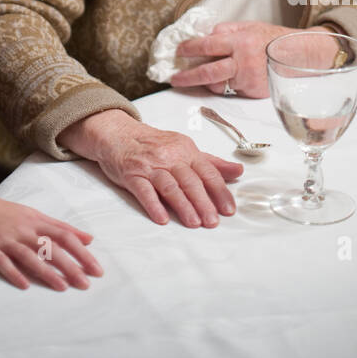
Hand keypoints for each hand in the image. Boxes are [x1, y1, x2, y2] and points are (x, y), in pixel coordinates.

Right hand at [0, 193, 102, 291]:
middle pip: (52, 247)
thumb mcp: (32, 214)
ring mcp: (5, 238)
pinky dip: (14, 273)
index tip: (96, 268)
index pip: (64, 235)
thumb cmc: (1, 212)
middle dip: (71, 265)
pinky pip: (2, 262)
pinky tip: (24, 285)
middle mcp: (23, 228)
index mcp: (35, 220)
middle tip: (86, 283)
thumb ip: (58, 227)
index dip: (82, 252)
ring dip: (47, 272)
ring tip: (63, 287)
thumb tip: (87, 238)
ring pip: (30, 255)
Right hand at [85, 113, 242, 227]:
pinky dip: (153, 204)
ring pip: (170, 186)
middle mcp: (169, 156)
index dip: (219, 191)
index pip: (207, 172)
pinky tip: (162, 218)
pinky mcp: (132, 175)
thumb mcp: (184, 148)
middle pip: (190, 181)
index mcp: (185, 150)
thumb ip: (211, 163)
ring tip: (194, 222)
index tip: (229, 209)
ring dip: (183, 205)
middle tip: (213, 221)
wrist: (118, 134)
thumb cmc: (153, 145)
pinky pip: (144, 190)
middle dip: (203, 202)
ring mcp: (150, 166)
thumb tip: (238, 171)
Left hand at [171, 21, 338, 97]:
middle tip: (174, 78)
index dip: (190, 49)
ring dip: (205, 82)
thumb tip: (204, 36)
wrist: (297, 56)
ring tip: (195, 78)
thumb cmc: (271, 38)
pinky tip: (222, 80)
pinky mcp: (253, 92)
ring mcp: (248, 80)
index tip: (178, 51)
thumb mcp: (248, 26)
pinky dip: (224, 86)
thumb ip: (225, 31)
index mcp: (239, 42)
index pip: (207, 45)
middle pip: (208, 72)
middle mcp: (242, 62)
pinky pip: (231, 91)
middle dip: (187, 77)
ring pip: (218, 85)